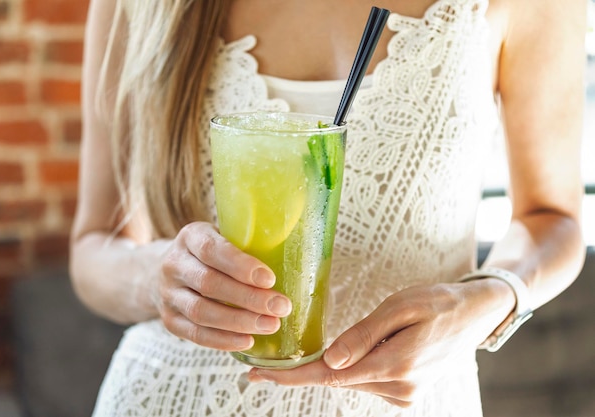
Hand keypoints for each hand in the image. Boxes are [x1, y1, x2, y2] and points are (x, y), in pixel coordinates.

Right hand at [158, 221, 291, 350]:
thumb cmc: (213, 252)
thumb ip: (249, 242)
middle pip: (209, 283)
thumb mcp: (224, 235)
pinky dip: (223, 340)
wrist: (171, 269)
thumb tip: (295, 255)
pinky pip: (195, 334)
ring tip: (271, 325)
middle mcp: (173, 264)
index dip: (240, 265)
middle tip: (281, 307)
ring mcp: (167, 294)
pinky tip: (248, 341)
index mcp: (190, 237)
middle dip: (248, 298)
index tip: (270, 279)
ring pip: (201, 312)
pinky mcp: (169, 319)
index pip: (211, 249)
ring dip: (239, 322)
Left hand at [248, 280, 513, 406]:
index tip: (261, 377)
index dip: (293, 376)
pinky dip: (354, 366)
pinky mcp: (406, 393)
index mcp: (397, 364)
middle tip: (274, 362)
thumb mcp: (400, 307)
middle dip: (307, 367)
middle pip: (338, 379)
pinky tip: (362, 348)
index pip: (331, 375)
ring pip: (351, 380)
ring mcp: (405, 394)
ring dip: (336, 364)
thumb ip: (363, 336)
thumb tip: (330, 362)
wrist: (476, 315)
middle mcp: (400, 387)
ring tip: (349, 337)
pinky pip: (367, 380)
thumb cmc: (439, 302)